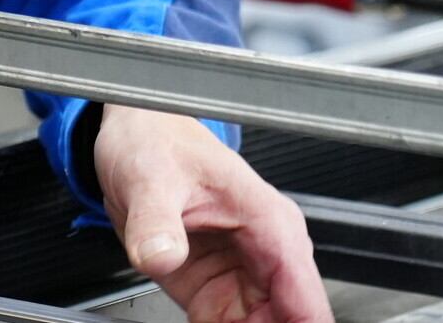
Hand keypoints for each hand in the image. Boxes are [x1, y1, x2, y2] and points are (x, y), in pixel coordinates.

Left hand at [93, 105, 328, 322]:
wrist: (135, 138)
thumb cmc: (158, 144)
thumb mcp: (150, 179)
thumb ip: (155, 222)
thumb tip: (159, 256)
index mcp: (271, 224)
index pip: (306, 303)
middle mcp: (266, 252)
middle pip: (286, 322)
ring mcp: (242, 273)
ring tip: (203, 318)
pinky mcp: (215, 287)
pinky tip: (197, 322)